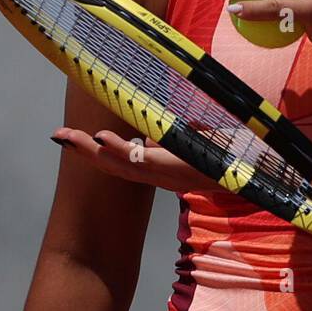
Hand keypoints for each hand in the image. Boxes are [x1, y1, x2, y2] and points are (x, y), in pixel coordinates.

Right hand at [52, 127, 219, 193]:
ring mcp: (164, 174)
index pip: (122, 161)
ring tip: (68, 137)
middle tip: (58, 136)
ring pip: (118, 164)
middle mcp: (158, 176)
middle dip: (83, 151)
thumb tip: (154, 134)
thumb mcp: (197, 142)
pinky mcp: (173, 169)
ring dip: (91, 150)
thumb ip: (174, 139)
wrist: (253, 169)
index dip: (98, 151)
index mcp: (162, 170)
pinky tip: (100, 138)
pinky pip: (139, 160)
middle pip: (112, 165)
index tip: (79, 138)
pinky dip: (117, 149)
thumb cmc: (231, 154)